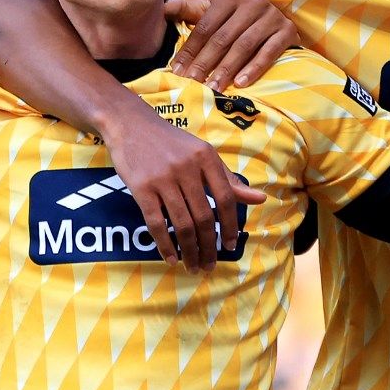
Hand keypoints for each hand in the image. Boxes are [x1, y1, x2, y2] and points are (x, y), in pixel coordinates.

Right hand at [97, 104, 265, 271]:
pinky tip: (171, 258)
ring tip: (193, 266)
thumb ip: (228, 179)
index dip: (230, 226)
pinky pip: (156, 223)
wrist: (130, 123)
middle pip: (205, 217)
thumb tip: (260, 199)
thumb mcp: (202, 153)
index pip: (226, 198)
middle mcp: (188, 168)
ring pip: (182, 224)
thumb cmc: (170, 142)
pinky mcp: (141, 188)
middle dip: (209, 247)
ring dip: (190, 251)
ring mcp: (164, 178)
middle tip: (210, 265)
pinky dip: (165, 245)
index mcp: (207, 158)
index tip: (229, 246)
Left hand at [166, 0, 297, 91]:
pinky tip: (240, 83)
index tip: (177, 71)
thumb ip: (189, 10)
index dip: (190, 50)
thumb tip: (165, 6)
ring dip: (227, 69)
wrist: (275, 20)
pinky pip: (268, 52)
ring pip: (244, 46)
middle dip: (205, 63)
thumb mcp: (214, 11)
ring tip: (213, 87)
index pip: (206, 26)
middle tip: (192, 83)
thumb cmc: (237, 19)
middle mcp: (252, 1)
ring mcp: (272, 16)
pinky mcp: (287, 31)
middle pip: (223, 37)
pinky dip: (254, 68)